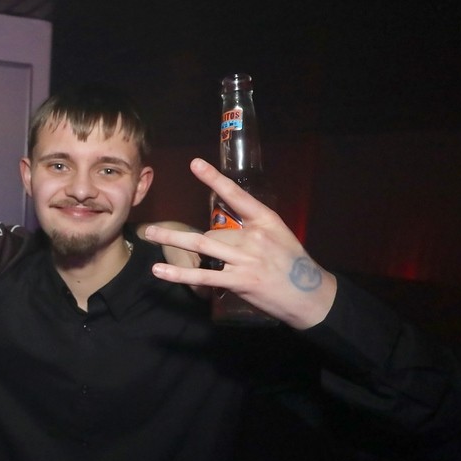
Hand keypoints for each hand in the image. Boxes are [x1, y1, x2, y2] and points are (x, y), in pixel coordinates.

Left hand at [143, 158, 335, 329]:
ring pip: (202, 246)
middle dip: (192, 236)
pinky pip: (203, 275)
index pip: (236, 195)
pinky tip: (160, 270)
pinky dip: (179, 274)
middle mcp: (254, 237)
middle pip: (212, 229)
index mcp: (266, 220)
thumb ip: (250, 229)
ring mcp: (245, 260)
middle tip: (165, 229)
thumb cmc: (292, 264)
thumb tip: (221, 228)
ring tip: (150, 235)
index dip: (215, 179)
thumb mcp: (278, 236)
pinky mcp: (239, 281)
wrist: (310, 296)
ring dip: (172, 240)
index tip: (195, 164)